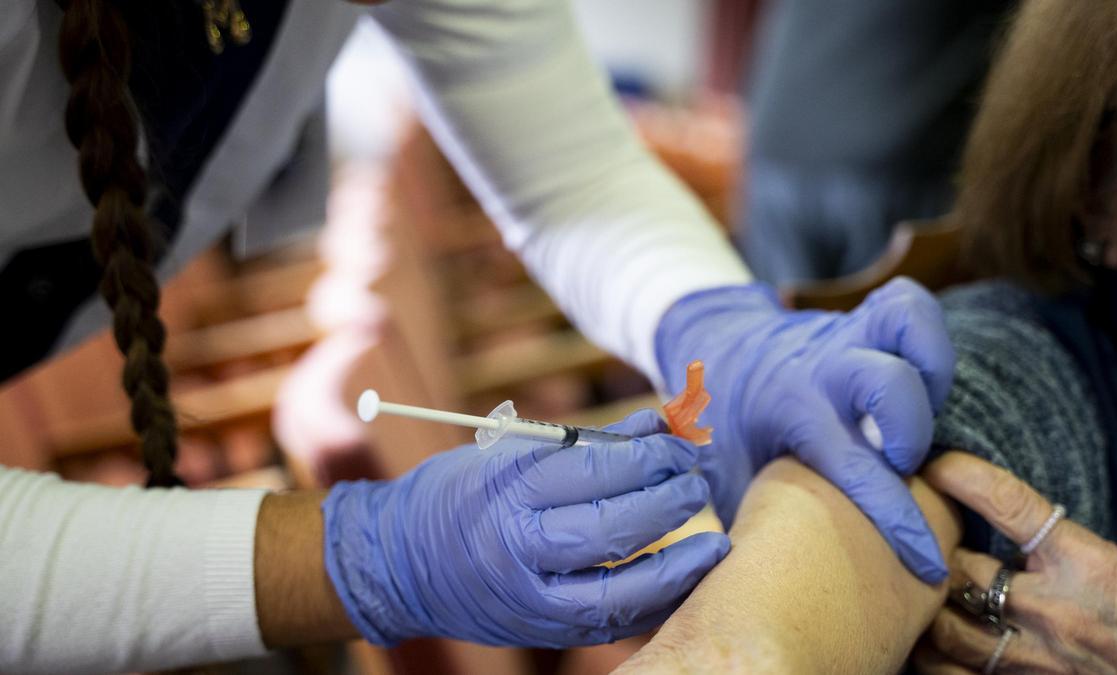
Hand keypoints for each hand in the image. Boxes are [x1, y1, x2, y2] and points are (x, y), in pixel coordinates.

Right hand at [321, 410, 729, 647]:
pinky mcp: (545, 630)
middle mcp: (520, 549)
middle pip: (614, 527)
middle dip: (669, 500)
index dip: (649, 453)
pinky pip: (615, 623)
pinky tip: (686, 577)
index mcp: (508, 492)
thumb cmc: (459, 494)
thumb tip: (661, 422)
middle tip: (698, 478)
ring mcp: (532, 599)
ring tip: (715, 540)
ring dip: (679, 565)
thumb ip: (587, 441)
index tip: (680, 438)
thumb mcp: (509, 452)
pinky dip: (657, 601)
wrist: (398, 564)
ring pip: (622, 590)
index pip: (596, 470)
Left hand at [655, 277, 954, 581]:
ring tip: (921, 412)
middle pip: (888, 382)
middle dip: (911, 430)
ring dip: (932, 368)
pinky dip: (927, 337)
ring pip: (910, 322)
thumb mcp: (722, 473)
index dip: (896, 518)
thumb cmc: (725, 425)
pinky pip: (910, 305)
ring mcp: (846, 335)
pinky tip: (922, 377)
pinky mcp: (865, 319)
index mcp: (787, 411)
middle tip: (901, 462)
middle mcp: (821, 367)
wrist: (716, 346)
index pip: (854, 467)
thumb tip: (756, 584)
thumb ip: (750, 515)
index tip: (926, 561)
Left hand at [916, 452, 1116, 673]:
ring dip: (928, 609)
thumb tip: (1004, 525)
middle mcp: (1056, 610)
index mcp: (1086, 563)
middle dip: (933, 554)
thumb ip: (1060, 545)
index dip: (965, 479)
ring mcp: (1041, 658)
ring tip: (918, 593)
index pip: (1011, 506)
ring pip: (949, 630)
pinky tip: (928, 643)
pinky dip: (939, 659)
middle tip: (920, 542)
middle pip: (962, 571)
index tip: (935, 465)